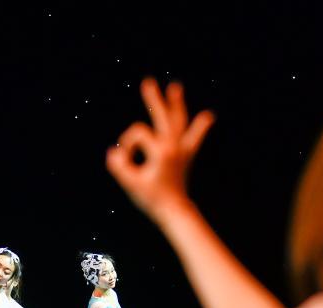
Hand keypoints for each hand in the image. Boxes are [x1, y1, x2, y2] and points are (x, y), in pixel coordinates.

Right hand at [106, 78, 214, 223]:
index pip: (138, 134)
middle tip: (148, 81)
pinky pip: (194, 138)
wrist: (174, 210)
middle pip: (162, 115)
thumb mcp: (130, 183)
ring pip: (179, 121)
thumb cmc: (151, 198)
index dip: (128, 145)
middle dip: (153, 99)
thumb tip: (114, 151)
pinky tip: (208, 116)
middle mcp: (174, 145)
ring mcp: (182, 149)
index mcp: (161, 150)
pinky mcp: (186, 156)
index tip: (125, 161)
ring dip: (177, 104)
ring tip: (176, 86)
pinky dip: (200, 128)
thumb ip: (118, 165)